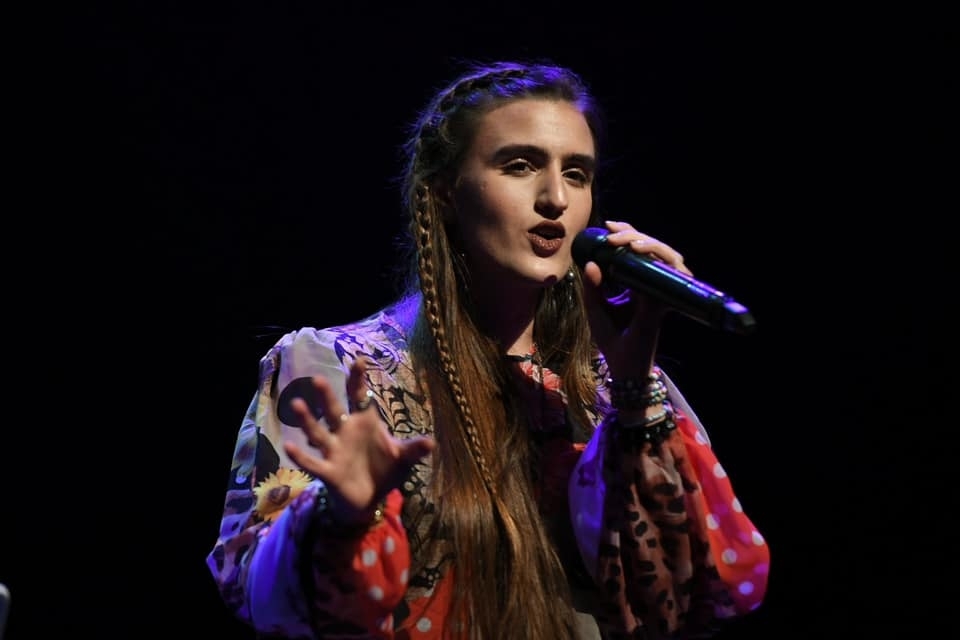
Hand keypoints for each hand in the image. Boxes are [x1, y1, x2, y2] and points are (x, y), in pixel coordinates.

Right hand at [283, 358, 435, 525]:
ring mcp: (335, 451)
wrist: (371, 498)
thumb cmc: (385, 470)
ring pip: (318, 433)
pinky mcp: (329, 472)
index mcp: (364, 423)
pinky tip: (289, 446)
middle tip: (318, 379)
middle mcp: (345, 432)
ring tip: (296, 404)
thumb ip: (413, 449)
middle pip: (335, 411)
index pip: (359, 397)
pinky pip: (313, 463)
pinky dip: (301, 456)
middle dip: (327, 397)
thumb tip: (431, 443)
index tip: (358, 360)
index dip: (358, 380)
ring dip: (307, 420)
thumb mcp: (402, 458)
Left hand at [580, 220, 692, 378]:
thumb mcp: (595, 308)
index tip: (609, 226)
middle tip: (613, 231)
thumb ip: (592, 286)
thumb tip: (591, 262)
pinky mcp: (665, 302)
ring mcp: (662, 293)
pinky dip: (658, 259)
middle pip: (654, 248)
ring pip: (667, 256)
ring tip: (627, 241)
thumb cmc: (611, 339)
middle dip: (634, 233)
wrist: (622, 367)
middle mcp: (653, 286)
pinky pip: (669, 274)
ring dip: (648, 243)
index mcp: (638, 284)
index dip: (629, 233)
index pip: (639, 251)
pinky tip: (639, 251)